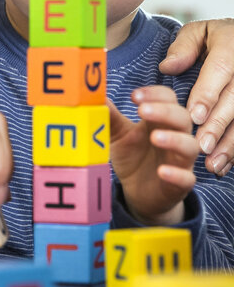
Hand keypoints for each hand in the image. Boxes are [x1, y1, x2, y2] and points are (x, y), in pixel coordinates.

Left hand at [108, 86, 198, 224]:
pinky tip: (161, 171)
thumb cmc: (132, 156)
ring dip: (174, 139)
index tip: (134, 96)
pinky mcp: (180, 184)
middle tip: (142, 110)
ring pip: (190, 146)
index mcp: (160, 120)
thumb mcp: (118, 135)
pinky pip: (187, 178)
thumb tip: (96, 96)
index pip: (167, 99)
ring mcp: (180, 161)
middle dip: (164, 112)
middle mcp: (176, 136)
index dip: (154, 95)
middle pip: (182, 118)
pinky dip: (177, 174)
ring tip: (154, 137)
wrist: (138, 191)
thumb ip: (110, 117)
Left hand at [159, 19, 233, 174]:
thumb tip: (167, 67)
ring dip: (231, 144)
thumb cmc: (213, 39)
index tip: (194, 116)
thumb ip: (183, 47)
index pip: (221, 70)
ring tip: (212, 163)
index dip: (208, 94)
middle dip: (219, 125)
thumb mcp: (198, 32)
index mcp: (230, 45)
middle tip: (202, 146)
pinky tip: (223, 166)